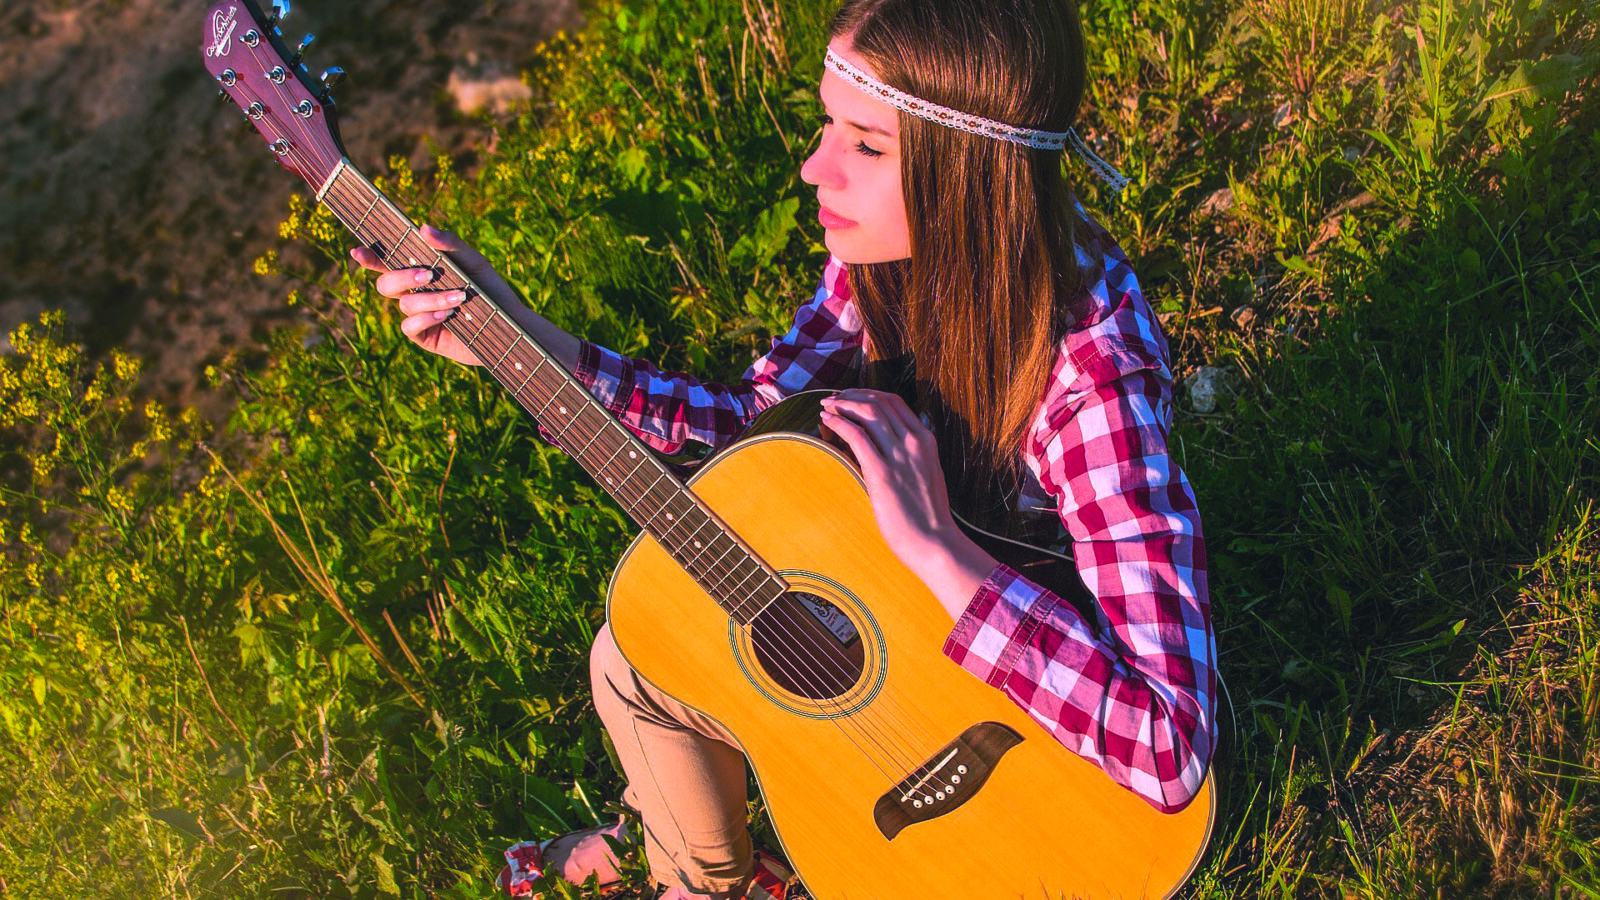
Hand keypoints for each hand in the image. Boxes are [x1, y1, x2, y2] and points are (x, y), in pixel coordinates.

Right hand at [350, 225, 511, 366]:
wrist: (510, 325)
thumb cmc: (490, 289)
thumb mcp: (473, 262)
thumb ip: (450, 244)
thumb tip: (423, 228)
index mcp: (420, 271)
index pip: (387, 262)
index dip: (369, 257)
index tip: (358, 251)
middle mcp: (414, 293)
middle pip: (386, 283)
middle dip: (401, 277)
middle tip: (427, 275)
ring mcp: (417, 316)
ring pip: (403, 304)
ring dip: (429, 299)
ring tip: (458, 298)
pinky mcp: (425, 337)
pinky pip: (409, 327)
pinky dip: (426, 318)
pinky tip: (447, 316)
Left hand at [819, 390, 995, 616]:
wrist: (935, 543)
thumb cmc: (927, 517)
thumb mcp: (926, 475)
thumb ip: (912, 457)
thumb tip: (887, 449)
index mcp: (926, 440)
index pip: (895, 402)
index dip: (869, 394)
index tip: (851, 396)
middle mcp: (914, 442)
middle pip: (879, 401)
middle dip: (852, 395)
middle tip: (833, 399)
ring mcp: (899, 455)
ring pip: (868, 412)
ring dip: (842, 404)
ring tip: (826, 407)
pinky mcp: (882, 472)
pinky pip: (857, 435)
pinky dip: (839, 422)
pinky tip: (827, 420)